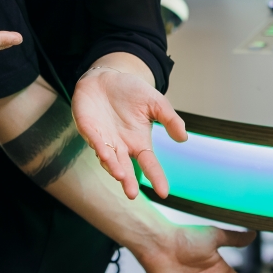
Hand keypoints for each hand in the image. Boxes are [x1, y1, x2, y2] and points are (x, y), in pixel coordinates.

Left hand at [72, 65, 187, 200]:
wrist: (106, 78)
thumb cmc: (131, 92)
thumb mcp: (156, 102)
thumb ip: (169, 119)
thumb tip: (184, 138)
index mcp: (138, 142)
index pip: (149, 163)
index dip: (156, 177)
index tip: (164, 192)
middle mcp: (120, 146)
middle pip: (125, 168)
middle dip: (128, 181)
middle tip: (132, 194)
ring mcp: (103, 139)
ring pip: (108, 158)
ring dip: (113, 167)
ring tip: (121, 175)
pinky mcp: (88, 128)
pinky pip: (94, 140)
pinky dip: (99, 147)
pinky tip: (104, 154)